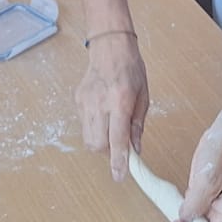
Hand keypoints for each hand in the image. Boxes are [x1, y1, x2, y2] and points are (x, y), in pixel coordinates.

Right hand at [76, 32, 149, 182]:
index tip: (119, 176)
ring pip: (88, 138)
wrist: (109, 46)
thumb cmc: (131, 69)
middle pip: (98, 144)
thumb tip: (135, 151)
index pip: (117, 139)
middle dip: (108, 153)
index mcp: (121, 100)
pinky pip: (84, 125)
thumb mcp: (144, 97)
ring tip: (111, 129)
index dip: (118, 161)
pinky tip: (103, 115)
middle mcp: (100, 103)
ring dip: (101, 143)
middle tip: (119, 147)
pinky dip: (94, 129)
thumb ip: (138, 125)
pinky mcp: (78, 100)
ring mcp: (86, 102)